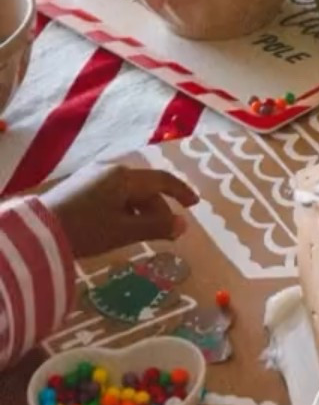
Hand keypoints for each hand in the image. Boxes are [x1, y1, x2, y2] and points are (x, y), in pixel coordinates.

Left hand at [41, 165, 197, 259]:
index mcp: (124, 176)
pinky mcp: (80, 186)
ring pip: (127, 192)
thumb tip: (184, 225)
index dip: (180, 192)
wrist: (38, 231)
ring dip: (140, 211)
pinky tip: (118, 227)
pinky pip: (112, 194)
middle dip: (158, 209)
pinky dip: (124, 209)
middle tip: (164, 233)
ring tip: (140, 234)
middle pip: (144, 187)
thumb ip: (156, 227)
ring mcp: (93, 176)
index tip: (194, 205)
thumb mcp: (124, 232)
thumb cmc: (85, 230)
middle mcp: (110, 170)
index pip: (162, 180)